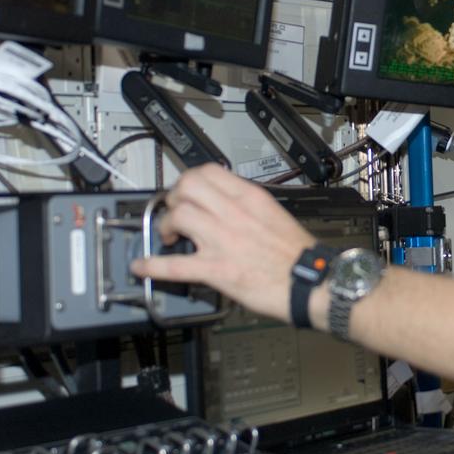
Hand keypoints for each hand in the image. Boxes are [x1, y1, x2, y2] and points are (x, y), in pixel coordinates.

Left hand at [129, 164, 314, 322]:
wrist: (311, 282)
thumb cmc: (297, 254)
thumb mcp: (274, 214)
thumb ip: (248, 206)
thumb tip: (226, 205)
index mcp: (250, 198)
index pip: (208, 171)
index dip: (189, 180)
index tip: (186, 192)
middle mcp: (234, 213)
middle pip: (187, 187)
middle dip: (173, 197)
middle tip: (174, 211)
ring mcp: (222, 240)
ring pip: (178, 216)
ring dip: (165, 225)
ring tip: (169, 236)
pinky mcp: (216, 269)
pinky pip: (175, 264)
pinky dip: (153, 266)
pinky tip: (142, 267)